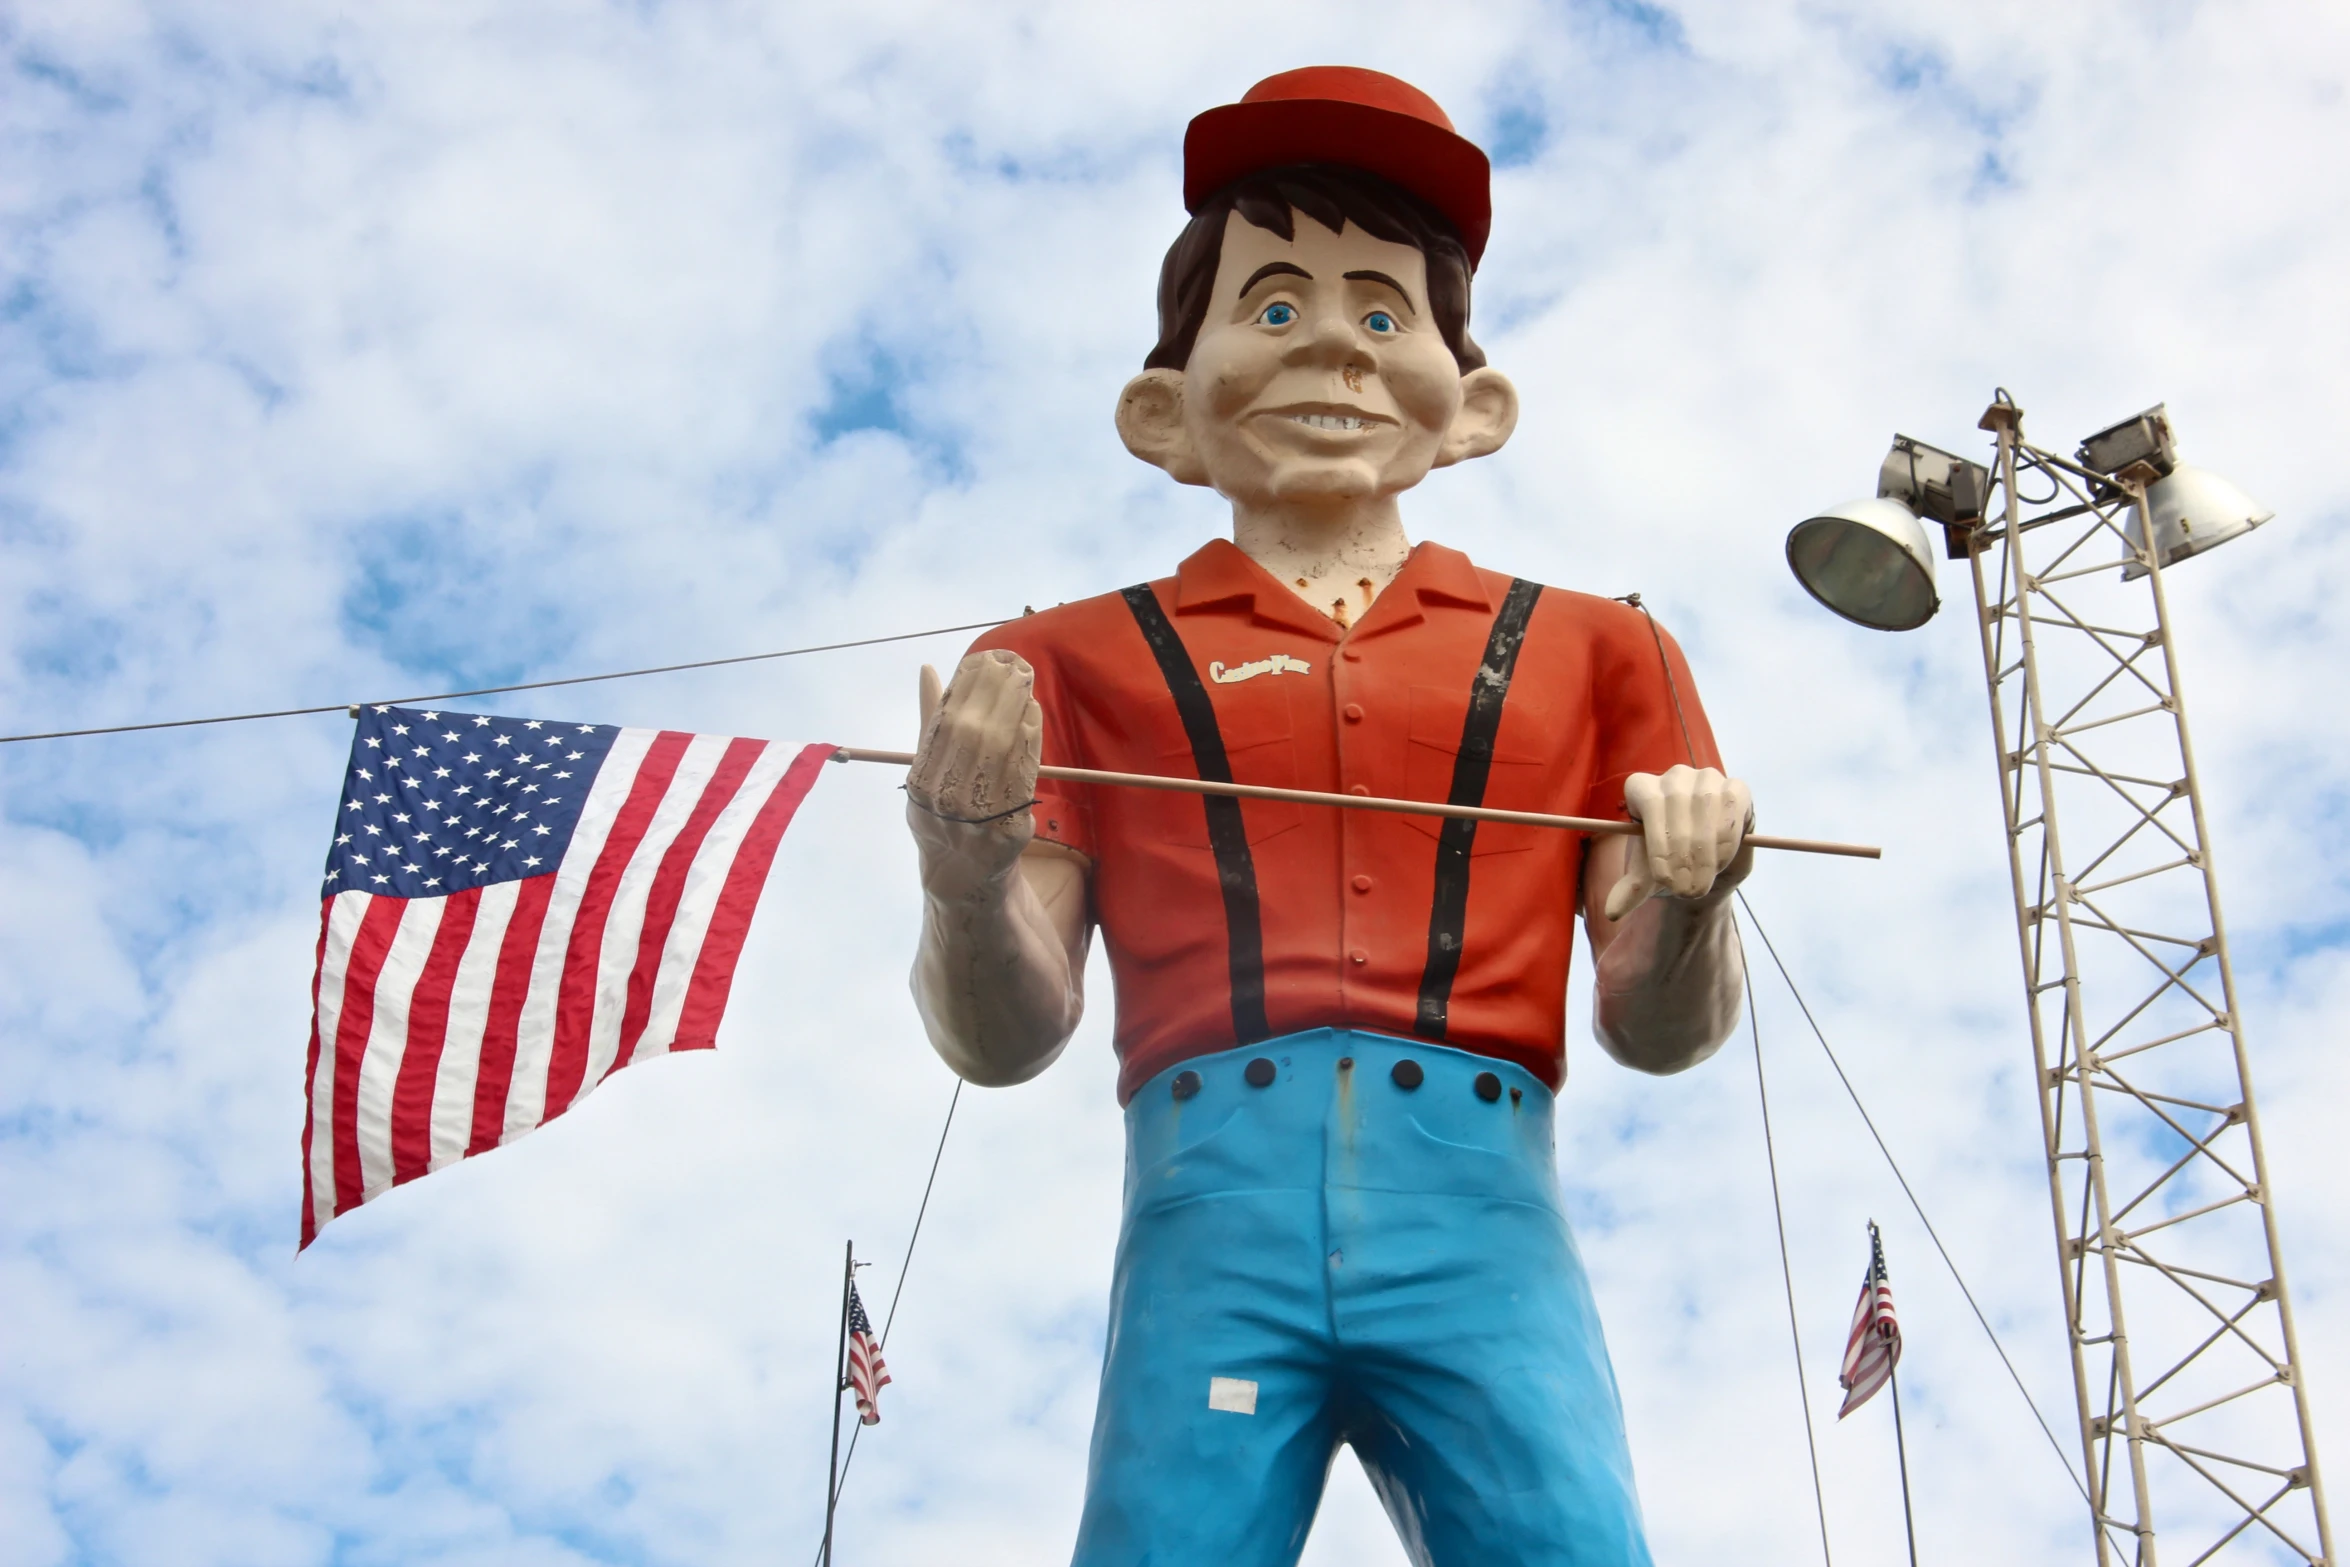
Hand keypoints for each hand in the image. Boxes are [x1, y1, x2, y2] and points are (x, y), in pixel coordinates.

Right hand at [906, 650, 1043, 899]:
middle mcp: (944, 801)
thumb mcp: (926, 767)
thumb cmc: (944, 810)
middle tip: (1012, 664)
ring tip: (1024, 684)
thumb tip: (928, 669)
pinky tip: (1033, 716)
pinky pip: (1022, 778)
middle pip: (973, 735)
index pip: (944, 724)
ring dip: (1015, 712)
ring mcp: (976, 819)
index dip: (965, 688)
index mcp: (921, 782)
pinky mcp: (1007, 830)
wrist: (961, 874)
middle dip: (995, 694)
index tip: (983, 660)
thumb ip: (931, 718)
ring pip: (999, 753)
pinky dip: (1029, 743)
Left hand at [1603, 765, 1754, 921]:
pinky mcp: (1735, 788)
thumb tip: (1612, 911)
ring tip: (1703, 880)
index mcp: (1643, 788)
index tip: (1665, 879)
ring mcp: (1706, 778)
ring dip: (1706, 848)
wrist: (1706, 867)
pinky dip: (1728, 835)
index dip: (1657, 841)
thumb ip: (1632, 889)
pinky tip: (1721, 860)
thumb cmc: (1671, 864)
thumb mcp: (1650, 877)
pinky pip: (1732, 804)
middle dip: (1683, 853)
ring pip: (1706, 804)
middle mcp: (1673, 777)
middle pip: (1677, 804)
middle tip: (1687, 890)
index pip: (1649, 803)